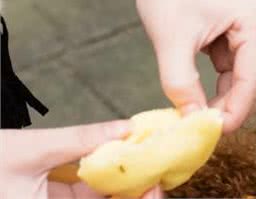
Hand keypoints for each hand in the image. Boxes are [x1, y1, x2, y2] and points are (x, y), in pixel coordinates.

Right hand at [0, 121, 162, 198]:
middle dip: (130, 191)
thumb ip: (80, 140)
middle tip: (157, 174)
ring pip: (93, 198)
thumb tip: (126, 128)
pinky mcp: (46, 197)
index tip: (155, 185)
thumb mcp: (33, 150)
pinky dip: (98, 177)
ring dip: (117, 182)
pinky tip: (116, 159)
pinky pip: (80, 191)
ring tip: (144, 162)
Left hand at [124, 0, 255, 131]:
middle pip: (252, 81)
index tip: (211, 136)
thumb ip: (181, 85)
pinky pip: (233, 68)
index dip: (234, 113)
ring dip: (221, 98)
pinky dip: (217, 84)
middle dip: (228, 108)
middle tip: (201, 133)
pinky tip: (200, 98)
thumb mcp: (171, 41)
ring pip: (242, 78)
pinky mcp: (241, 32)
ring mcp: (254, 27)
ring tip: (196, 118)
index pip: (251, 80)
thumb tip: (192, 122)